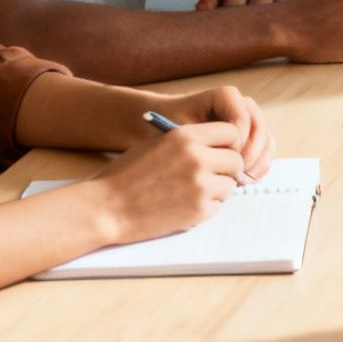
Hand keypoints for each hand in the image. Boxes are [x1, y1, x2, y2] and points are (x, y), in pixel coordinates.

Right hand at [88, 119, 247, 242]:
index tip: (222, 150)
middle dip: (227, 168)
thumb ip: (188, 142)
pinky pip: (219, 204)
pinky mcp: (200, 210)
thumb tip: (219, 145)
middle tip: (212, 175)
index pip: (230, 131)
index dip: (228, 143)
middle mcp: (197, 157)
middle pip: (235, 159)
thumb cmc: (127, 175)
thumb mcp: (157, 144)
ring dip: (218, 188)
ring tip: (192, 191)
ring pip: (230, 184)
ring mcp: (200, 185)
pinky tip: (184, 205)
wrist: (107, 207)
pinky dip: (207, 206)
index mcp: (186, 136)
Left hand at [154, 84, 274, 180]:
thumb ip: (200, 142)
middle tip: (237, 174)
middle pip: (259, 128)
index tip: (222, 158)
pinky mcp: (253, 138)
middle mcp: (243, 105)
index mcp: (226, 97)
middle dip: (251, 153)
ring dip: (258, 162)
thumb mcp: (178, 133)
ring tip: (241, 180)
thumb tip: (224, 158)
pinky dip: (259, 166)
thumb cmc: (168, 129)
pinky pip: (265, 151)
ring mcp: (251, 122)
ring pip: (266, 140)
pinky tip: (246, 180)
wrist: (164, 130)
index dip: (237, 140)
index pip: (242, 118)